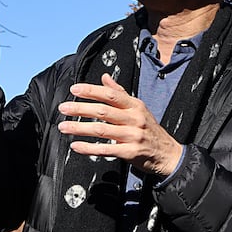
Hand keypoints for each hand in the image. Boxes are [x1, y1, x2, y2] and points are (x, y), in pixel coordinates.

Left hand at [58, 74, 183, 176]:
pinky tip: (76, 145)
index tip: (75, 89)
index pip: (111, 95)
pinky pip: (106, 149)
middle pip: (103, 111)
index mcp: (135, 106)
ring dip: (80, 128)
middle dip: (81, 108)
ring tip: (63, 127)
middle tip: (63, 108)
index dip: (92, 91)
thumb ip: (120, 93)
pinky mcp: (130, 153)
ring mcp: (133, 136)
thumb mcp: (139, 108)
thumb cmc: (150, 130)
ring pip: (102, 130)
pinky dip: (89, 148)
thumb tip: (105, 77)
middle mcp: (135, 119)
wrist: (167, 154)